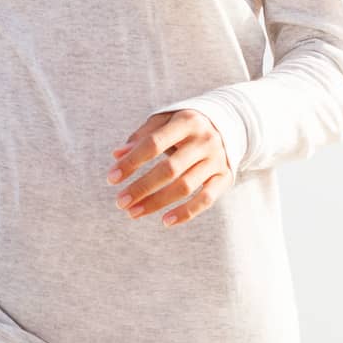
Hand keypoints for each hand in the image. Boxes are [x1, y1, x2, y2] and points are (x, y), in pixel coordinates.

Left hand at [107, 109, 231, 227]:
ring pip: (185, 186)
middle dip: (142, 187)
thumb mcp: (165, 120)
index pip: (154, 144)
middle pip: (169, 169)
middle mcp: (204, 140)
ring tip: (133, 213)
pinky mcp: (225, 177)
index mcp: (187, 121)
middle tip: (120, 202)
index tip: (111, 178)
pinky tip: (165, 221)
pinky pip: (206, 199)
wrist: (230, 124)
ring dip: (157, 202)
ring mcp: (216, 159)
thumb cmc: (186, 125)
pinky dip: (186, 213)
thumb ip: (141, 136)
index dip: (131, 162)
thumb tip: (117, 155)